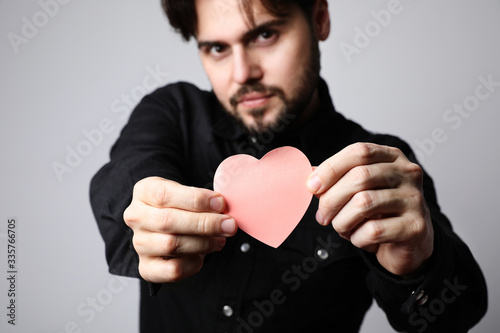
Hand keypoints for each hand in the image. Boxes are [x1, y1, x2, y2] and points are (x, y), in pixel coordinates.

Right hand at [123, 177, 236, 282]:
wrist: (167, 224)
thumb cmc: (181, 205)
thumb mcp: (187, 192)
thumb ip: (202, 199)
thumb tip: (224, 207)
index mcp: (144, 191)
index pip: (164, 195)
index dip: (195, 199)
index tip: (220, 203)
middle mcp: (136, 217)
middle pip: (168, 221)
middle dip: (205, 223)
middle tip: (229, 225)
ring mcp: (139, 244)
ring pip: (171, 245)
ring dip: (203, 243)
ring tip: (221, 240)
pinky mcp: (147, 267)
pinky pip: (172, 270)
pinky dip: (193, 263)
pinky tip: (203, 255)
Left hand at [306, 143, 433, 275]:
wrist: (409, 244)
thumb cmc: (378, 213)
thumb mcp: (356, 191)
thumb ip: (335, 181)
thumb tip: (309, 176)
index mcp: (392, 157)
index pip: (358, 151)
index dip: (331, 168)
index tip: (311, 186)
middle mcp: (408, 173)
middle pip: (359, 177)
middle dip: (331, 199)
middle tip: (322, 217)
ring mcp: (414, 199)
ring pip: (364, 203)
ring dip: (342, 221)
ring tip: (342, 228)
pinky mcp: (416, 226)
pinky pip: (373, 230)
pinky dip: (357, 238)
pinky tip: (360, 239)